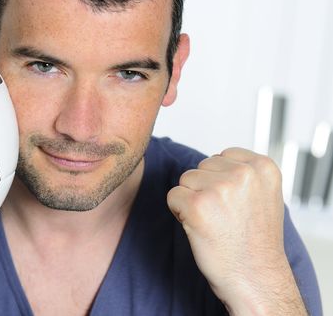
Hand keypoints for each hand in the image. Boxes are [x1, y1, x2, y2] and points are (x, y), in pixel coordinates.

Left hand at [167, 148, 306, 314]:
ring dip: (192, 200)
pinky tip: (200, 228)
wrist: (255, 279)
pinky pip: (172, 196)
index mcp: (263, 167)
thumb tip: (213, 160)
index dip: (220, 181)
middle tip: (223, 217)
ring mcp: (220, 188)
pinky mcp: (197, 204)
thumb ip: (243, 173)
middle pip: (202, 166)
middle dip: (205, 189)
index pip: (222, 156)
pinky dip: (179, 212)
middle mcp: (244, 174)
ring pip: (186, 179)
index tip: (234, 204)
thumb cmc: (255, 242)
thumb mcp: (263, 195)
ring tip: (214, 222)